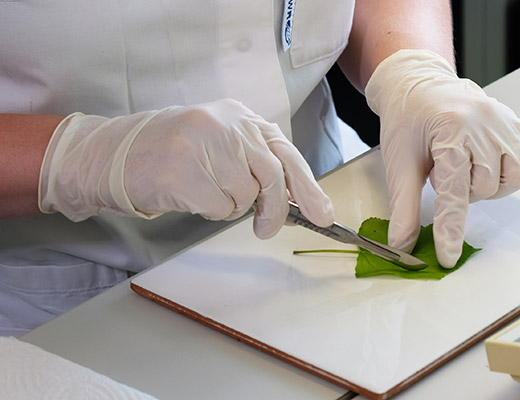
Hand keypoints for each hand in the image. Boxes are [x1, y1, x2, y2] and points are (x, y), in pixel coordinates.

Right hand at [39, 99, 333, 237]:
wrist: (114, 155)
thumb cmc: (172, 154)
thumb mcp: (220, 145)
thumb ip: (256, 163)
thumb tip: (297, 200)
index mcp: (238, 116)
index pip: (285, 153)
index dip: (307, 186)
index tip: (322, 214)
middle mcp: (226, 125)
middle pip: (273, 175)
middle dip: (275, 210)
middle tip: (265, 229)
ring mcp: (204, 146)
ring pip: (245, 195)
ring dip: (230, 206)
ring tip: (203, 191)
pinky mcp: (185, 172)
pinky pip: (220, 208)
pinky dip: (211, 212)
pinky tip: (190, 196)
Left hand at [365, 50, 519, 267]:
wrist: (417, 84)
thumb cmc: (406, 120)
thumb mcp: (399, 163)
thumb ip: (404, 207)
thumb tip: (402, 244)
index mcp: (451, 133)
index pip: (455, 193)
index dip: (450, 229)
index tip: (448, 257)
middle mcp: (485, 126)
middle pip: (488, 187)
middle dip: (464, 193)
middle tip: (445, 176)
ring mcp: (506, 122)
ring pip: (516, 177)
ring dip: (492, 185)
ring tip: (469, 169)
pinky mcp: (517, 121)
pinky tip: (501, 163)